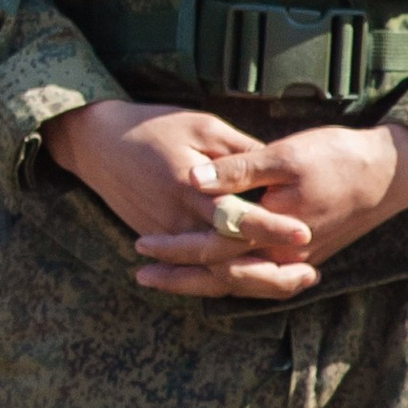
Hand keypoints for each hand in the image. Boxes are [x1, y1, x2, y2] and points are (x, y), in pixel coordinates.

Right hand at [44, 99, 314, 294]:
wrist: (97, 143)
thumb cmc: (153, 127)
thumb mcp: (202, 126)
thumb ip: (240, 151)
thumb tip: (280, 168)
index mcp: (188, 187)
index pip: (235, 215)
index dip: (270, 226)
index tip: (304, 232)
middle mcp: (175, 218)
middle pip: (225, 256)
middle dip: (270, 267)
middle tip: (310, 270)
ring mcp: (164, 234)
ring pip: (211, 270)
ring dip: (254, 280)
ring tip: (295, 280)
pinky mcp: (158, 239)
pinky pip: (194, 269)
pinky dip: (227, 278)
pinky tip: (260, 279)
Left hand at [132, 121, 407, 301]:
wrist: (390, 172)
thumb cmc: (337, 157)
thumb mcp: (285, 155)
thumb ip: (237, 170)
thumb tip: (190, 179)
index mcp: (275, 236)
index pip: (213, 251)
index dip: (175, 248)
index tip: (141, 245)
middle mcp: (284, 259)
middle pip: (222, 278)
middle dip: (179, 276)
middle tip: (140, 271)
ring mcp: (295, 263)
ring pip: (239, 284)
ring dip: (201, 283)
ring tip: (165, 279)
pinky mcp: (301, 257)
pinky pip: (257, 278)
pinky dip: (229, 280)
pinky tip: (209, 274)